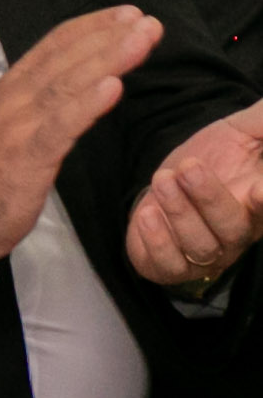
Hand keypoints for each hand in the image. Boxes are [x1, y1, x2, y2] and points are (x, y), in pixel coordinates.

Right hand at [0, 5, 159, 260]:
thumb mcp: (18, 121)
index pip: (56, 44)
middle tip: (149, 22)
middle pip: (66, 57)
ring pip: (67, 83)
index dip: (94, 26)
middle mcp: (16, 94)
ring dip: (107, 59)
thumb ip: (47, 98)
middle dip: (109, 36)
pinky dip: (87, 104)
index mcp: (16, 84)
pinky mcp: (26, 154)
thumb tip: (87, 78)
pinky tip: (112, 88)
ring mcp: (19, 122)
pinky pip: (60, 125)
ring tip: (139, 43)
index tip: (130, 14)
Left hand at [128, 101, 262, 289]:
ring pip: (199, 244)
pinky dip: (157, 242)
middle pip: (233, 225)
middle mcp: (236, 232)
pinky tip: (146, 215)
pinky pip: (168, 265)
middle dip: (210, 198)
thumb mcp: (241, 133)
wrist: (167, 182)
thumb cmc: (215, 159)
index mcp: (258, 203)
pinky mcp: (170, 264)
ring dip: (179, 213)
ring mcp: (205, 252)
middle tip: (189, 167)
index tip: (261, 189)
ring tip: (162, 180)